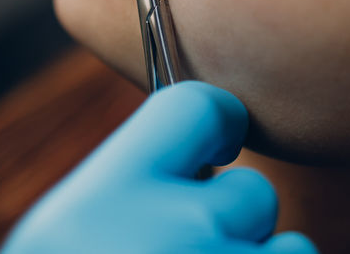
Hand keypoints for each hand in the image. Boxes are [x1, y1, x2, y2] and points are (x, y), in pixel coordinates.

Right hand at [0, 82, 317, 253]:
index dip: (214, 126)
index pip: (198, 109)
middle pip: (250, 194)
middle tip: (184, 252)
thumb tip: (190, 129)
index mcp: (104, 195)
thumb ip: (123, 178)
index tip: (214, 146)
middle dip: (230, 225)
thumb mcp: (64, 233)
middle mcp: (170, 231)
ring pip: (285, 247)